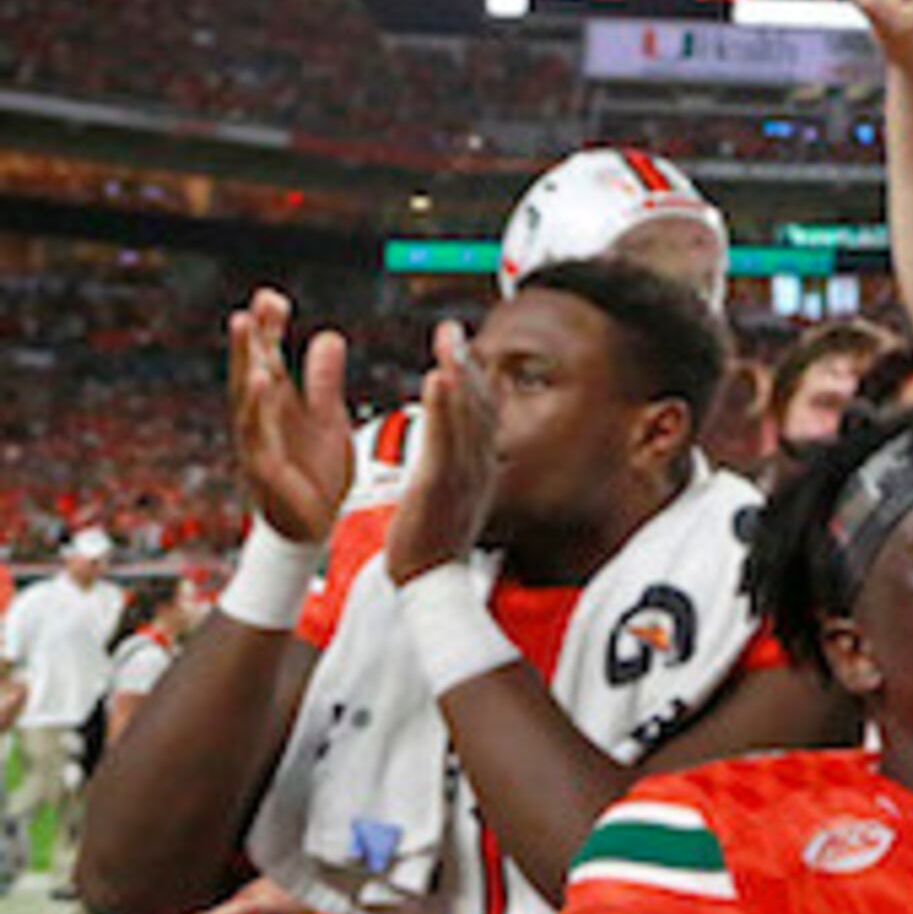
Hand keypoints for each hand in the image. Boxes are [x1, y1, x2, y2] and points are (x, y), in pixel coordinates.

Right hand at [228, 288, 350, 543]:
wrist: (315, 524)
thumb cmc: (315, 470)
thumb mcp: (327, 416)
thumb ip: (324, 379)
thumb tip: (327, 335)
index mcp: (278, 406)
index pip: (270, 360)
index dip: (269, 330)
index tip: (270, 296)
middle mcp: (262, 420)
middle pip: (252, 372)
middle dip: (250, 339)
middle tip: (249, 304)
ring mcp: (258, 443)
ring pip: (247, 397)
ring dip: (246, 361)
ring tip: (246, 327)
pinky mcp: (263, 467)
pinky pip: (257, 433)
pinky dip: (257, 406)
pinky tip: (261, 380)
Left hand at [385, 321, 499, 583]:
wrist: (430, 585)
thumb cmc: (433, 545)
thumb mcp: (453, 498)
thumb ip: (458, 467)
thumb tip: (457, 448)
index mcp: (478, 467)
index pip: (482, 412)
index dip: (475, 376)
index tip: (464, 346)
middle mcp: (477, 465)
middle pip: (478, 405)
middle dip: (466, 363)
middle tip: (453, 329)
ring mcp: (462, 474)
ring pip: (465, 416)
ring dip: (458, 372)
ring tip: (448, 341)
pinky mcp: (441, 485)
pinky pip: (444, 438)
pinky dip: (444, 406)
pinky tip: (438, 378)